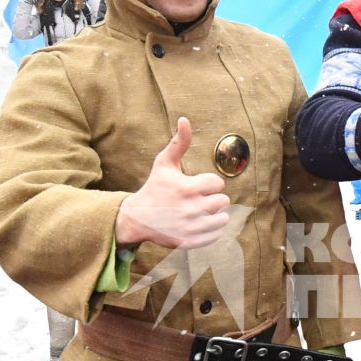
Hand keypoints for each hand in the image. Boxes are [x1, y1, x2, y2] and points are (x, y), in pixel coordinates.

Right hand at [115, 117, 229, 249]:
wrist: (138, 218)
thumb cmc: (155, 188)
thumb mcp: (164, 164)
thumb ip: (179, 143)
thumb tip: (185, 119)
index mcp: (187, 188)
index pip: (217, 183)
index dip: (208, 183)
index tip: (196, 185)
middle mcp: (190, 208)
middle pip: (223, 201)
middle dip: (212, 198)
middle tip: (197, 199)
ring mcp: (191, 227)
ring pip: (222, 218)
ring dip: (214, 214)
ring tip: (199, 211)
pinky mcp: (191, 242)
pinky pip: (216, 234)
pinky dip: (211, 229)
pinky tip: (197, 223)